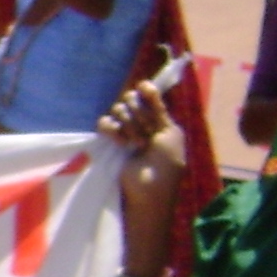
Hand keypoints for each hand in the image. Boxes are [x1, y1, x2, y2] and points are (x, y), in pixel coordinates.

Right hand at [101, 81, 186, 258]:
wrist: (148, 191)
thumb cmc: (165, 166)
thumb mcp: (171, 135)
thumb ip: (159, 110)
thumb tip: (145, 85)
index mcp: (161, 123)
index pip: (150, 97)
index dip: (147, 93)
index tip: (144, 89)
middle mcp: (143, 125)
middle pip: (132, 100)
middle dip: (138, 114)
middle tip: (144, 135)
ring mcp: (125, 133)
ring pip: (119, 111)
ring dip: (127, 124)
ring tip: (133, 144)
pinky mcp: (109, 143)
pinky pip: (105, 123)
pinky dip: (109, 128)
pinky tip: (117, 141)